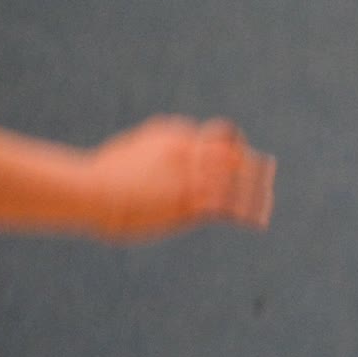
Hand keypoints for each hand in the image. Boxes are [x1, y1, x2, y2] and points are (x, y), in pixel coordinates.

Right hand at [87, 118, 275, 239]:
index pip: (221, 135)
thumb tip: (157, 144)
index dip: (235, 147)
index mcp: (176, 136)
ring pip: (237, 180)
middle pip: (235, 154)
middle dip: (252, 166)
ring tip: (267, 203)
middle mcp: (189, 151)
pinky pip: (229, 206)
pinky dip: (248, 212)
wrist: (89, 190)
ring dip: (256, 192)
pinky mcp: (189, 201)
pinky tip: (259, 221)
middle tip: (267, 174)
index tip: (241, 158)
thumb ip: (153, 145)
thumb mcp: (133, 148)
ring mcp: (190, 175)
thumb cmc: (100, 175)